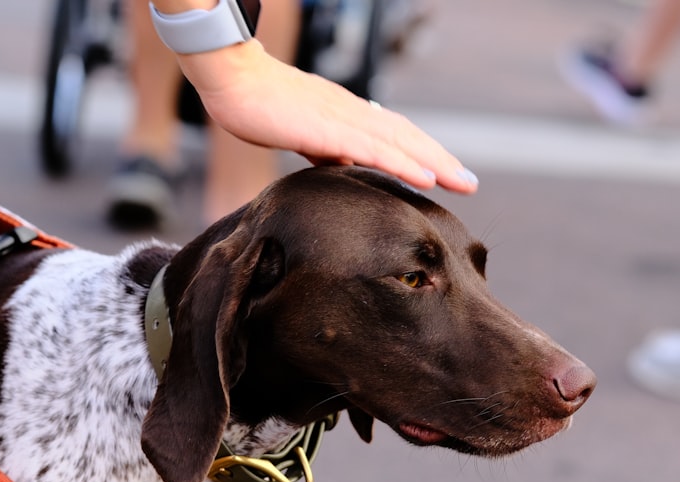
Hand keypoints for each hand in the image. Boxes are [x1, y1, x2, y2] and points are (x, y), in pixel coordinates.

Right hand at [177, 39, 478, 193]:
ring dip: (435, 162)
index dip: (420, 151)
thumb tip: (338, 166)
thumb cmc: (255, 102)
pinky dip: (403, 163)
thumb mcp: (296, 130)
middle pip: (406, 137)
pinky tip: (425, 177)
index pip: (392, 133)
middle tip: (468, 183)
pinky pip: (374, 149)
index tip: (442, 172)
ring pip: (399, 142)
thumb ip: (320, 147)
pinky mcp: (328, 129)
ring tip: (462, 182)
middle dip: (440, 160)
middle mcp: (352, 112)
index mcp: (344, 113)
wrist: (233, 78)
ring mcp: (343, 119)